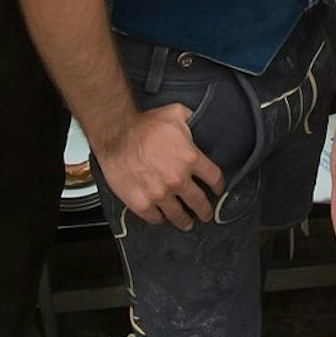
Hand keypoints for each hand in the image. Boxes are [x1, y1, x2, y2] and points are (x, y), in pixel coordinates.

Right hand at [92, 104, 222, 230]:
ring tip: (187, 222)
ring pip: (178, 215)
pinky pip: (155, 218)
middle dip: (205, 211)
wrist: (116, 135)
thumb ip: (192, 120)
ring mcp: (160, 194)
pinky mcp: (142, 203)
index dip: (219, 186)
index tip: (217, 191)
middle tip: (206, 214)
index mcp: (190, 158)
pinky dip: (159, 219)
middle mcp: (178, 180)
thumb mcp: (176, 114)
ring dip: (185, 220)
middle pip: (200, 202)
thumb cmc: (143, 125)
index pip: (214, 178)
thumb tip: (200, 122)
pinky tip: (162, 217)